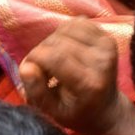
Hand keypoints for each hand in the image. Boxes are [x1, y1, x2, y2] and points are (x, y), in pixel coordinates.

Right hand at [19, 18, 127, 134]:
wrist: (106, 109)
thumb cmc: (75, 112)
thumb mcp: (52, 111)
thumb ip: (37, 91)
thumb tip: (26, 67)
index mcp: (90, 83)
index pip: (55, 57)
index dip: (34, 58)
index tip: (28, 68)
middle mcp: (102, 61)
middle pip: (58, 41)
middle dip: (41, 51)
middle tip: (40, 68)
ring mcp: (107, 46)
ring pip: (66, 28)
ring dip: (52, 40)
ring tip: (53, 59)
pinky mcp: (108, 36)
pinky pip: (77, 23)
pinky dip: (64, 32)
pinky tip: (65, 48)